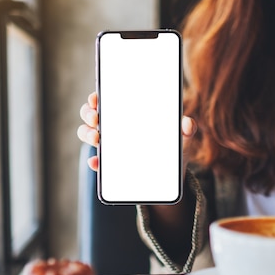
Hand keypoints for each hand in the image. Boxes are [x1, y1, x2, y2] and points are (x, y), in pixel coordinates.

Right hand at [77, 91, 196, 171]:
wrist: (170, 179)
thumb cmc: (173, 151)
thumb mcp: (182, 140)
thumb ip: (187, 130)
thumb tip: (188, 123)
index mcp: (129, 114)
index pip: (108, 99)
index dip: (97, 96)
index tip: (97, 97)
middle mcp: (115, 127)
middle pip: (91, 114)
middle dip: (88, 113)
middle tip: (97, 118)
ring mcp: (110, 146)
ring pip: (88, 134)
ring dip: (87, 134)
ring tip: (97, 139)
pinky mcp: (109, 166)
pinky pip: (96, 162)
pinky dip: (94, 162)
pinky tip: (97, 163)